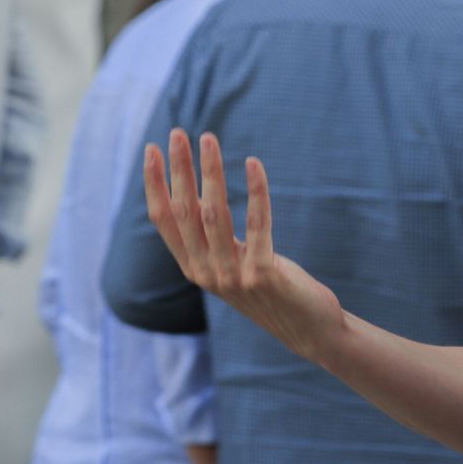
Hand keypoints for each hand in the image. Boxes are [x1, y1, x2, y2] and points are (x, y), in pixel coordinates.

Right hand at [144, 129, 346, 366]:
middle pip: (185, 212)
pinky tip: (254, 164)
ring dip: (211, 172)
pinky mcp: (262, 274)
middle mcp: (206, 273)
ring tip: (209, 140)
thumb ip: (215, 240)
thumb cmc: (273, 290)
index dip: (156, 185)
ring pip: (214, 214)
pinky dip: (256, 191)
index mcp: (194, 268)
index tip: (153, 150)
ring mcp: (232, 276)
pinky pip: (258, 224)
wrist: (309, 330)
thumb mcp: (235, 263)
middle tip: (178, 133)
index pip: (164, 221)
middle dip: (179, 169)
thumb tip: (201, 198)